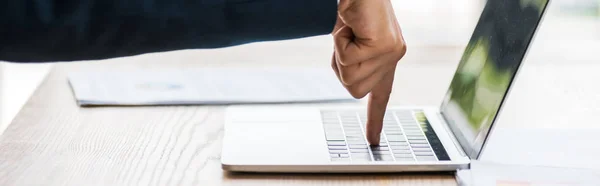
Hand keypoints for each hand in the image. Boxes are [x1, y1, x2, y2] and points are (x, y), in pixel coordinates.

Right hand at [331, 0, 406, 144]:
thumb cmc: (352, 7)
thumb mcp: (349, 37)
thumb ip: (353, 59)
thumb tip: (352, 77)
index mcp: (387, 57)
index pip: (381, 94)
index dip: (374, 119)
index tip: (373, 140)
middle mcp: (393, 58)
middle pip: (354, 89)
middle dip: (341, 67)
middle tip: (347, 40)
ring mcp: (392, 54)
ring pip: (350, 78)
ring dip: (339, 54)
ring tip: (349, 31)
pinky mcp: (385, 48)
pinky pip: (348, 61)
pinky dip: (339, 43)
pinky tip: (351, 27)